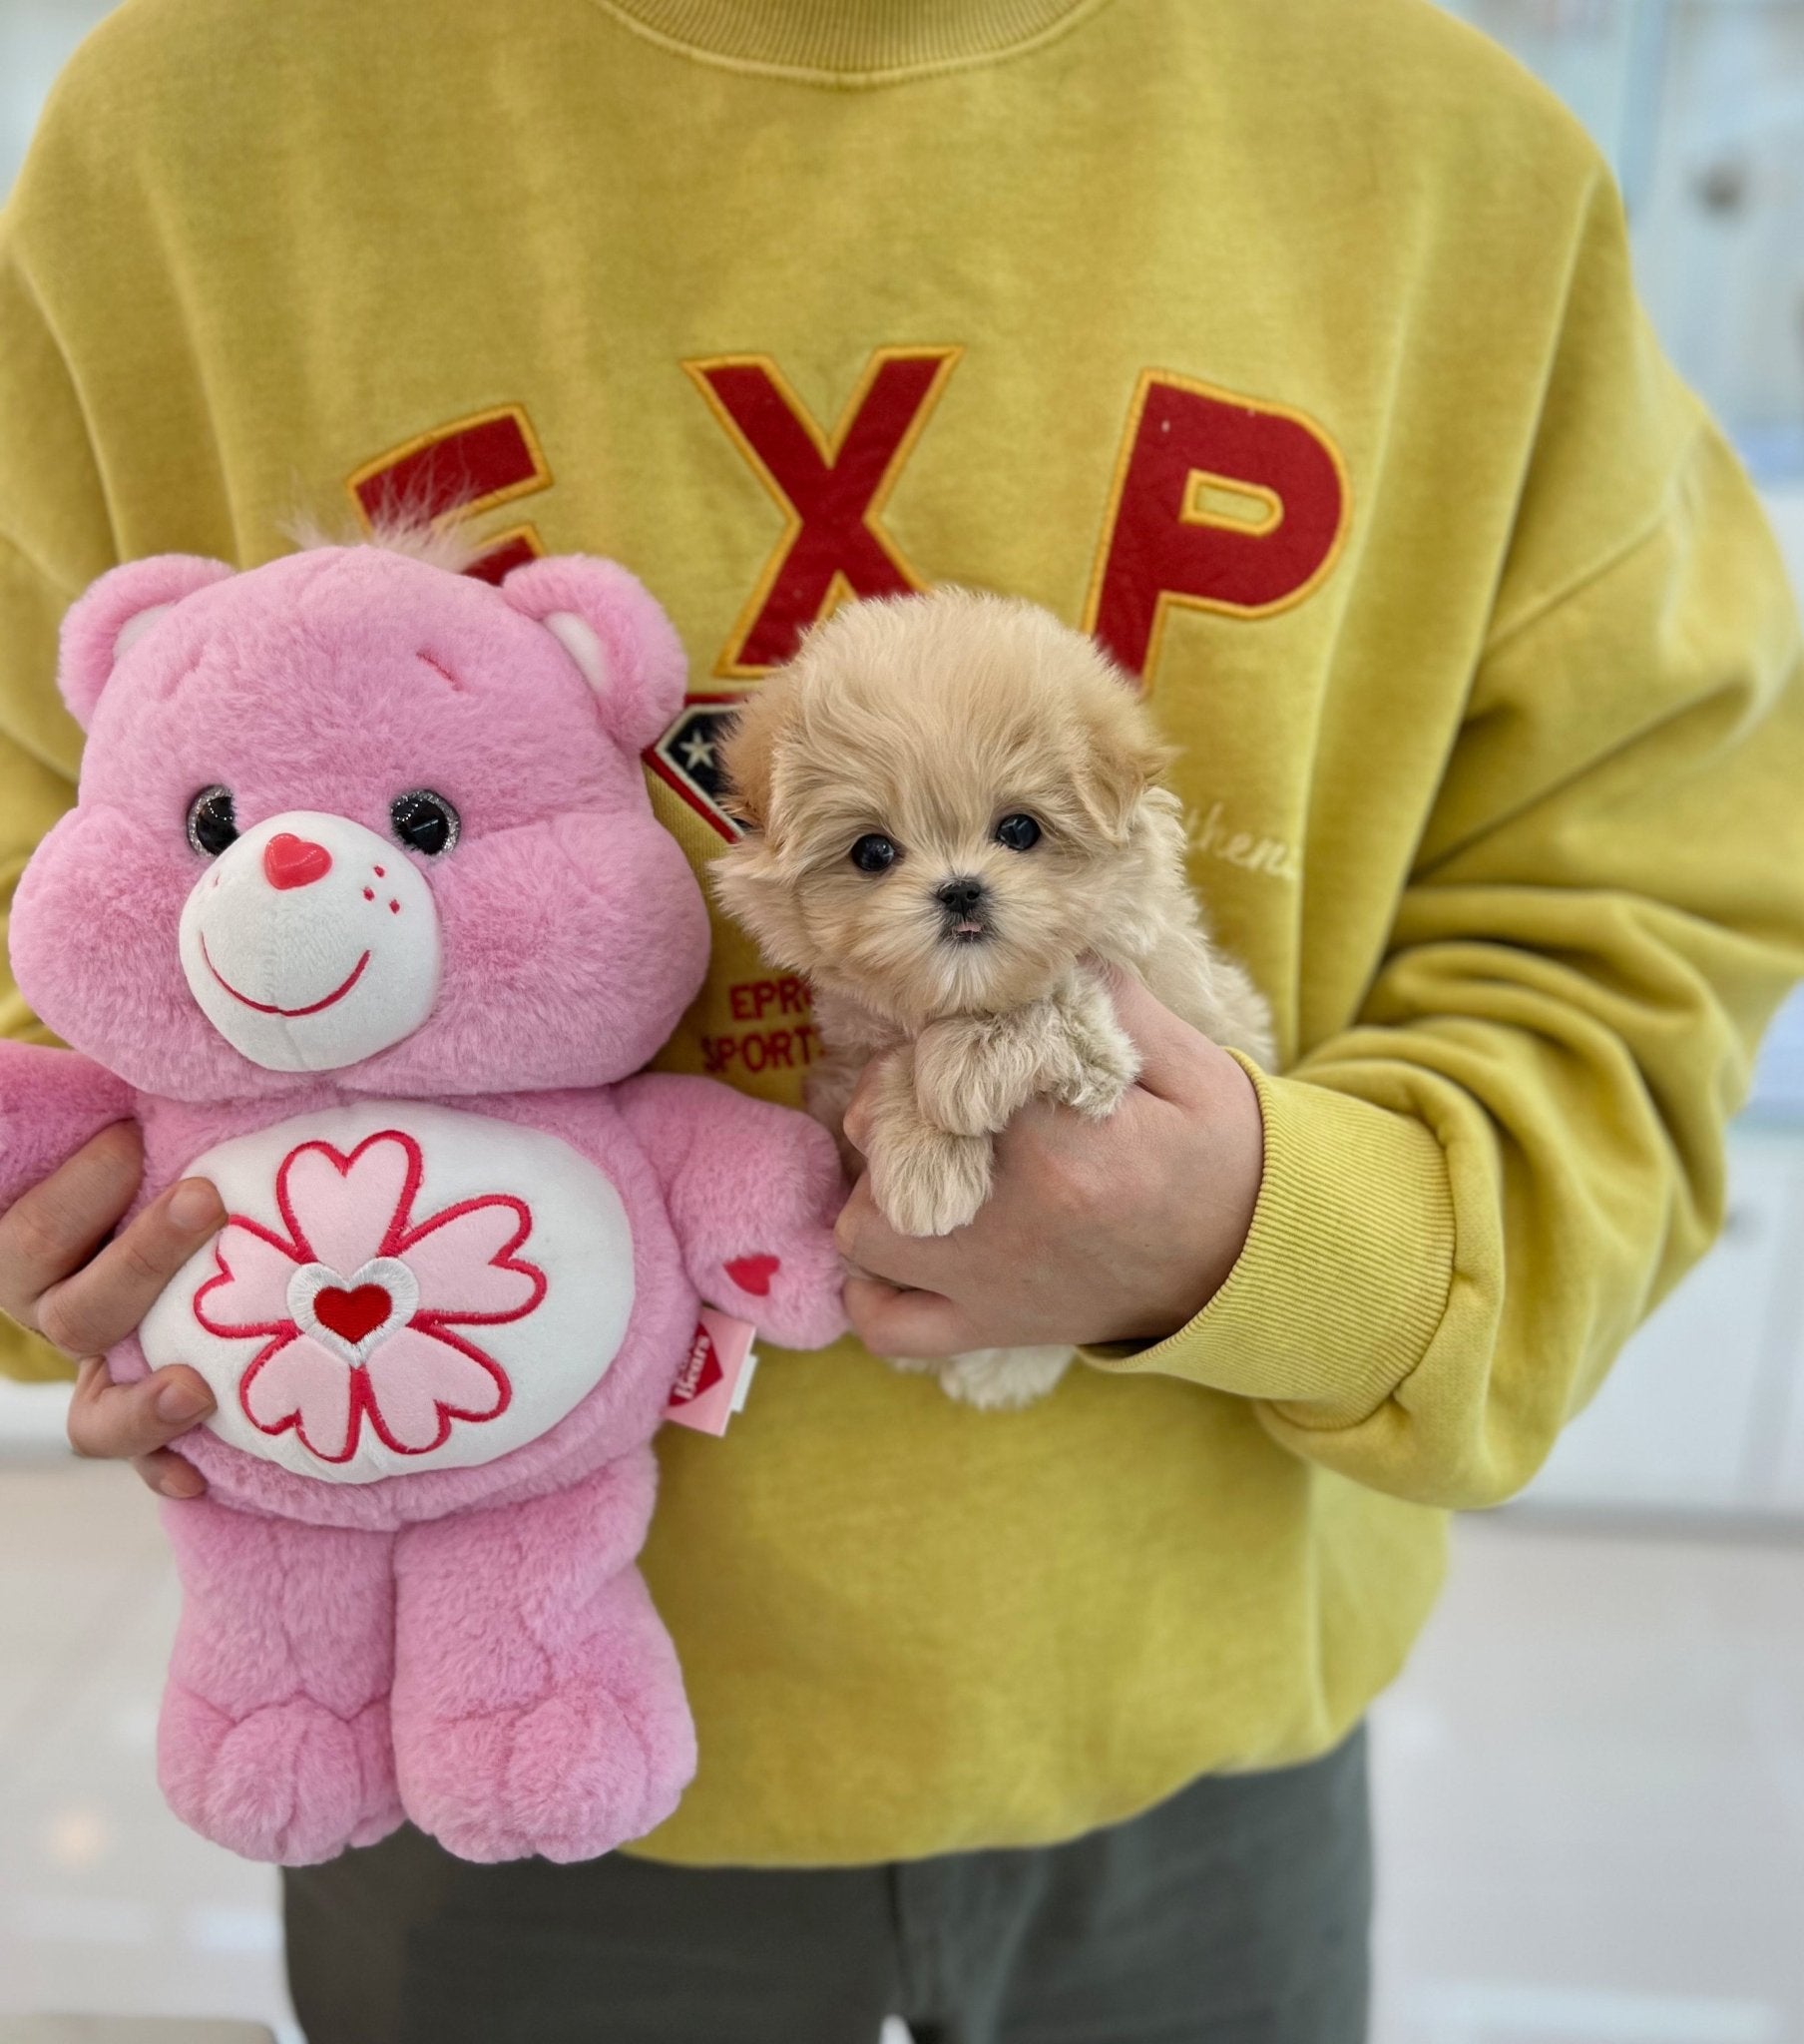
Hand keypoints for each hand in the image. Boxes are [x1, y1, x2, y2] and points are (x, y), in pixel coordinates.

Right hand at [0, 1123, 224, 1496]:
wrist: (167, 1184)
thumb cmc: (146, 1137)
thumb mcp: (114, 1103)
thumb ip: (105, 1088)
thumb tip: (120, 1036)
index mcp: (25, 1246)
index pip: (26, 1235)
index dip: (76, 1193)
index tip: (130, 1134)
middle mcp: (55, 1314)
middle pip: (76, 1312)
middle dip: (141, 1257)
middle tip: (206, 1197)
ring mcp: (104, 1370)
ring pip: (97, 1413)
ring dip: (146, 1405)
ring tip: (203, 1387)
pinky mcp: (152, 1412)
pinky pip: (147, 1463)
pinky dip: (169, 1473)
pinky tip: (200, 1480)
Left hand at [835, 971, 1264, 1356]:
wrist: (1254, 1264)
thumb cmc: (1219, 1157)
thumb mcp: (1187, 1065)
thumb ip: (1110, 1001)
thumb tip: (1043, 955)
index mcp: (1060, 1147)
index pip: (943, 1069)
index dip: (942, 1042)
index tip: (972, 1040)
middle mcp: (1008, 1222)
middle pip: (883, 1143)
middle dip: (893, 1103)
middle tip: (936, 1093)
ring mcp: (989, 1285)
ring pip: (862, 1231)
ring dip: (874, 1189)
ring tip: (918, 1165)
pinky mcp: (988, 1327)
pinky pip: (885, 1325)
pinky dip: (871, 1290)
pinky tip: (900, 1248)